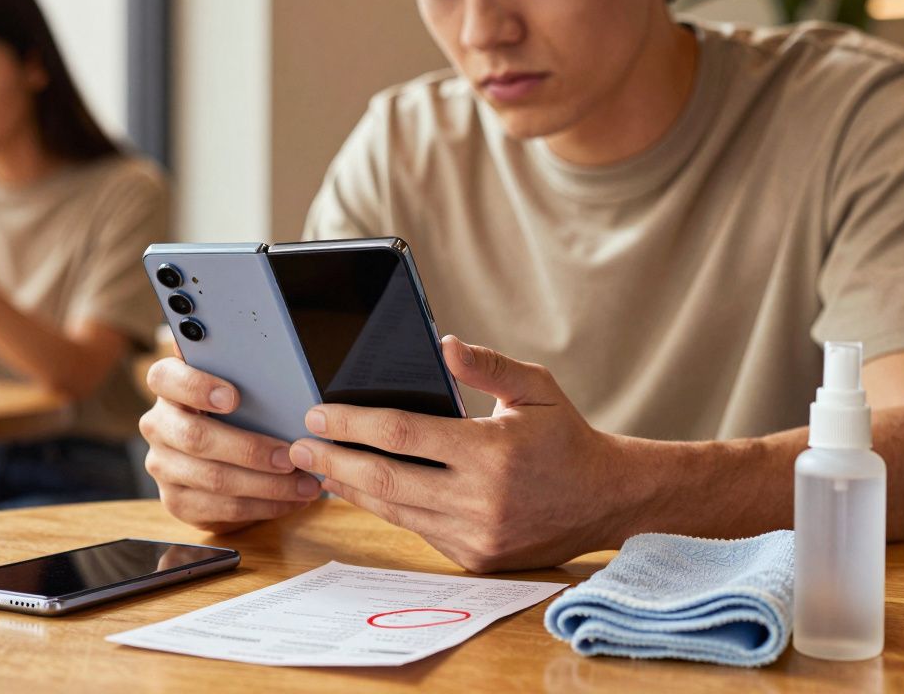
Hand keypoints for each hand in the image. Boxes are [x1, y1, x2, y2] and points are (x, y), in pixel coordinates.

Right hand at [139, 357, 321, 533]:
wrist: (221, 458)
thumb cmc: (236, 413)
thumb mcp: (238, 389)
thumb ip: (242, 373)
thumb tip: (272, 359)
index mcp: (168, 387)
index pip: (166, 378)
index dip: (197, 386)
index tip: (233, 396)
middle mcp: (158, 425)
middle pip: (196, 438)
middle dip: (251, 450)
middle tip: (292, 456)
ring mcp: (163, 465)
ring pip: (214, 478)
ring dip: (267, 485)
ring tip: (304, 485)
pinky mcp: (176, 501)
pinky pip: (220, 509)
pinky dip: (262, 506)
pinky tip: (289, 501)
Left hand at [287, 335, 643, 572]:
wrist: (606, 500)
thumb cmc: (566, 437)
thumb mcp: (536, 388)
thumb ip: (488, 365)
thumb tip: (443, 345)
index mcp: (491, 452)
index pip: (401, 434)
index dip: (352, 423)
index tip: (317, 414)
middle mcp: (479, 499)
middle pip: (384, 479)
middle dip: (332, 460)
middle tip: (297, 446)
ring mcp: (475, 535)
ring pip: (393, 510)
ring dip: (348, 488)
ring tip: (317, 467)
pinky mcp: (474, 559)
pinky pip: (415, 530)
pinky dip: (383, 508)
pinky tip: (359, 489)